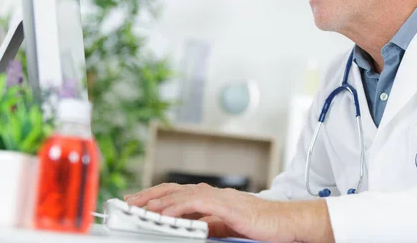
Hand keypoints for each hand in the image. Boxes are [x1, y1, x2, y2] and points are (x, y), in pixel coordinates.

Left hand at [125, 183, 297, 241]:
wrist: (286, 222)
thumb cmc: (263, 224)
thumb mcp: (229, 227)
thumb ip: (210, 224)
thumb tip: (193, 228)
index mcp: (214, 198)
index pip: (180, 193)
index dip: (158, 196)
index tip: (139, 203)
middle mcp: (215, 194)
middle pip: (176, 189)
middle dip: (151, 194)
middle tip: (130, 201)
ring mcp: (221, 198)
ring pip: (183, 193)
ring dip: (159, 199)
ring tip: (141, 207)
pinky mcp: (228, 206)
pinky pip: (197, 203)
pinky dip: (178, 206)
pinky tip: (165, 213)